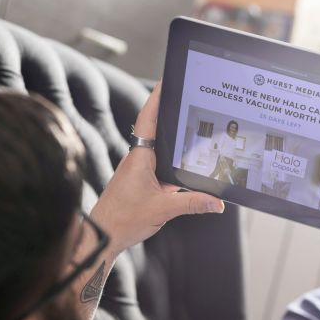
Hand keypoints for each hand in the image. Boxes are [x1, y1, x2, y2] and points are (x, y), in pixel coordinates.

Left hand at [91, 82, 224, 254]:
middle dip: (170, 115)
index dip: (157, 100)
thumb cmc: (122, 220)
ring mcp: (138, 171)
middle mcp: (138, 160)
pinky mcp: (141, 183)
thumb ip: (192, 203)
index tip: (166, 82)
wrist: (103, 236)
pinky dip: (173, 163)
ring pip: (160, 150)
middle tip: (186, 99)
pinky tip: (186, 167)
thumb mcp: (163, 210)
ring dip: (173, 141)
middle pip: (156, 130)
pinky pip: (160, 167)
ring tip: (193, 129)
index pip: (148, 120)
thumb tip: (217, 202)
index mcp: (140, 158)